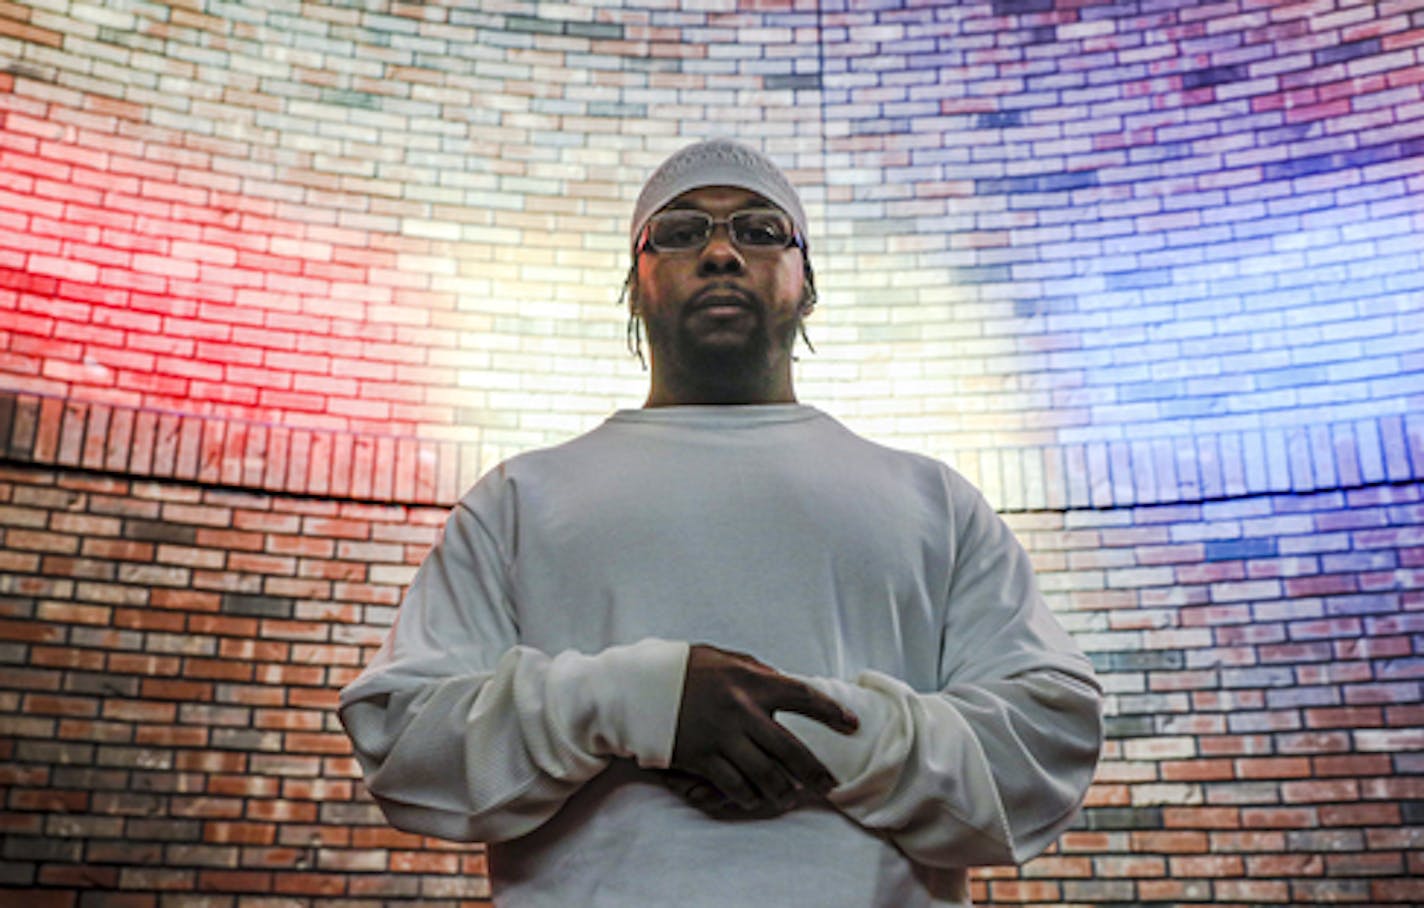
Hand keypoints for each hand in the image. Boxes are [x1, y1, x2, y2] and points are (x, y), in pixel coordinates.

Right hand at [668, 644, 858, 814]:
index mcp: (750, 681)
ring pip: (766, 775)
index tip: (851, 724)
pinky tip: (758, 799)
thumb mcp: (723, 658)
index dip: (831, 712)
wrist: (636, 689)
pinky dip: (751, 797)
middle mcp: (741, 711)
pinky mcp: (702, 759)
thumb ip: (756, 670)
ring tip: (793, 797)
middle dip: (815, 771)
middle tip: (830, 785)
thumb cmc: (682, 669)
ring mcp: (722, 738)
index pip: (803, 696)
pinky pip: (736, 786)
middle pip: (791, 749)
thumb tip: (784, 682)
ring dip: (784, 791)